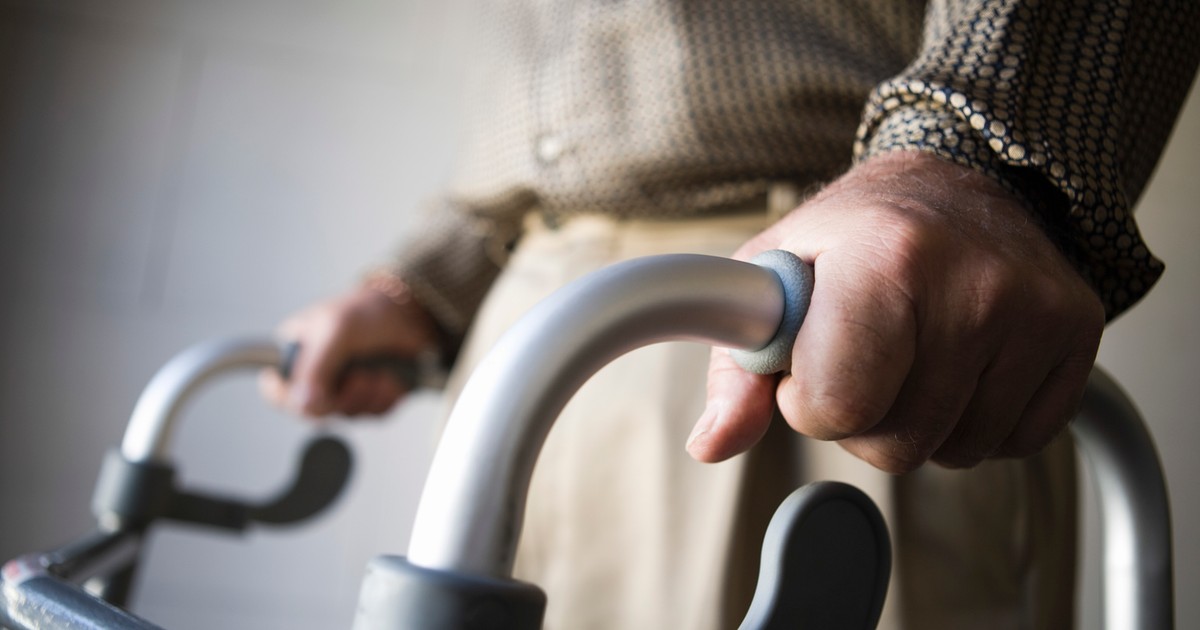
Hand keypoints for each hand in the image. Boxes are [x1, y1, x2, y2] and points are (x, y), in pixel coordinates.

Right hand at [259, 275, 438, 417]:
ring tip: (378, 368)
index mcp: (295, 355)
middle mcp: (316, 377)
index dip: (291, 401)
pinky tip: (391, 375)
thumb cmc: (366, 312)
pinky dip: (386, 396)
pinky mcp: (370, 398)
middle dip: (343, 396)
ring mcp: (343, 389)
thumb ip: (316, 368)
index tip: (317, 395)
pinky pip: (374, 414)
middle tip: (359, 375)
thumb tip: (304, 406)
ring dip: (369, 393)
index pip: (276, 392)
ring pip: (348, 415)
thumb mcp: (336, 331)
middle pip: (315, 412)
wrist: (410, 314)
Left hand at [687, 151, 1103, 471]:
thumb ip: (736, 369)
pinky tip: (961, 363)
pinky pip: (1015, 442)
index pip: (839, 404)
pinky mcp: (1078, 333)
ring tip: (912, 351)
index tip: (810, 361)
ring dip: (920, 420)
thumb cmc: (856, 232)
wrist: (959, 181)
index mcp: (885, 258)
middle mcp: (973, 283)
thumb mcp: (775, 279)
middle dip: (862, 416)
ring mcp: (1035, 311)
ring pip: (957, 452)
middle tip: (863, 355)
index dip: (808, 400)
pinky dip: (977, 419)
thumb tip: (711, 444)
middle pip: (898, 445)